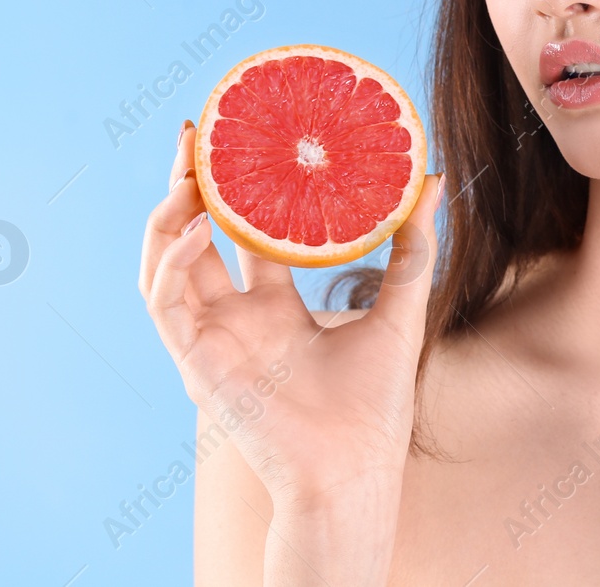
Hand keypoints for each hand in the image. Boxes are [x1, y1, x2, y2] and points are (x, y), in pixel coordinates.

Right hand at [141, 120, 443, 580]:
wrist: (353, 468)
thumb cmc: (375, 404)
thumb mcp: (401, 308)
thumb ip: (414, 248)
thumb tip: (435, 181)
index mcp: (276, 309)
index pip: (246, 236)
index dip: (241, 191)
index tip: (246, 139)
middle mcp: (237, 319)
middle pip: (198, 238)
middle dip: (191, 186)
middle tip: (199, 132)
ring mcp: (211, 339)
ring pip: (167, 263)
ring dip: (169, 216)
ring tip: (188, 170)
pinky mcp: (195, 361)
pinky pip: (164, 302)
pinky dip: (173, 263)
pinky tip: (198, 228)